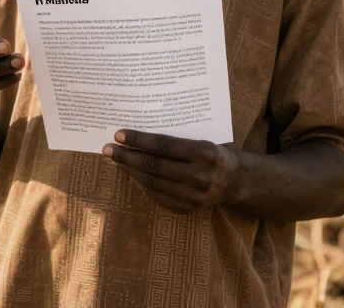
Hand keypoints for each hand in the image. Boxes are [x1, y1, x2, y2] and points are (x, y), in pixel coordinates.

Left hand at [104, 130, 239, 212]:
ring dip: (129, 170)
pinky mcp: (188, 208)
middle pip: (153, 166)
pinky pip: (157, 195)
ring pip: (151, 182)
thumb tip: (135, 135)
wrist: (235, 181)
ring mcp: (194, 196)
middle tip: (107, 149)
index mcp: (204, 153)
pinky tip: (131, 174)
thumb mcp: (200, 141)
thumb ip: (174, 140)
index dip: (138, 140)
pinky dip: (141, 183)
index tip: (118, 135)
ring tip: (116, 160)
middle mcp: (199, 176)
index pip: (162, 145)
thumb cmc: (212, 154)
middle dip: (126, 156)